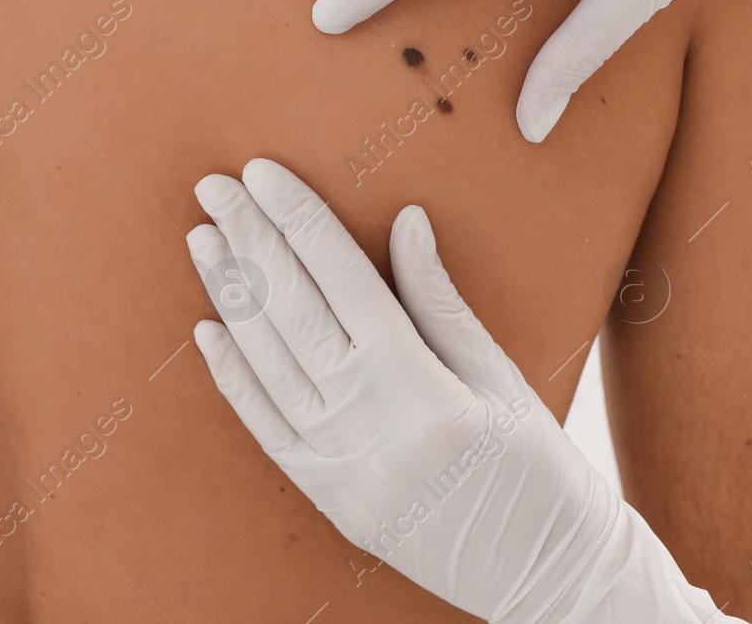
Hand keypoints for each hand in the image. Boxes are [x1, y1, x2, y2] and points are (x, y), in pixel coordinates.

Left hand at [186, 158, 749, 623]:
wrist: (547, 578)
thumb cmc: (541, 471)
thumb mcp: (501, 377)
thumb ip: (441, 301)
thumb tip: (404, 223)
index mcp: (418, 386)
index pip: (341, 279)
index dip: (298, 220)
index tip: (263, 173)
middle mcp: (367, 425)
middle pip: (292, 312)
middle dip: (250, 241)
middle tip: (214, 187)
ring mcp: (339, 467)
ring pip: (266, 364)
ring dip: (230, 296)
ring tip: (204, 239)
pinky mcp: (328, 497)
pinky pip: (265, 428)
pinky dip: (233, 377)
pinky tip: (209, 331)